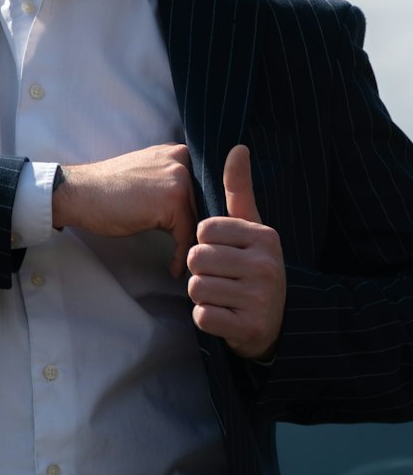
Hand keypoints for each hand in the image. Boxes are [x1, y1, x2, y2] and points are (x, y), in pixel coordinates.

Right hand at [53, 144, 195, 278]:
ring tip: (184, 263)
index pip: (206, 185)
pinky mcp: (172, 202)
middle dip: (201, 229)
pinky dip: (181, 256)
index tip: (200, 235)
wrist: (81, 193)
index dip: (204, 211)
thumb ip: (172, 182)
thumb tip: (198, 211)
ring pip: (199, 220)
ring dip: (193, 245)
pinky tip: (173, 268)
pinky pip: (186, 235)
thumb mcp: (147, 176)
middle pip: (206, 202)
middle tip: (195, 252)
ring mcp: (178, 179)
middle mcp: (182, 160)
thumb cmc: (109, 190)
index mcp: (177, 152)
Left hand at [187, 145, 285, 359]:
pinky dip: (206, 317)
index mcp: (265, 237)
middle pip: (197, 258)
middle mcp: (266, 266)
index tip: (224, 252)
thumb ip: (239, 190)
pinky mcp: (249, 328)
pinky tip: (224, 314)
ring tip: (222, 294)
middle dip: (201, 269)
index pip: (204, 229)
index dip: (205, 242)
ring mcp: (259, 299)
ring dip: (201, 294)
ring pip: (196, 287)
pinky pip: (202, 316)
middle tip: (221, 277)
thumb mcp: (251, 227)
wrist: (278, 322)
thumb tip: (238, 146)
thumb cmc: (254, 266)